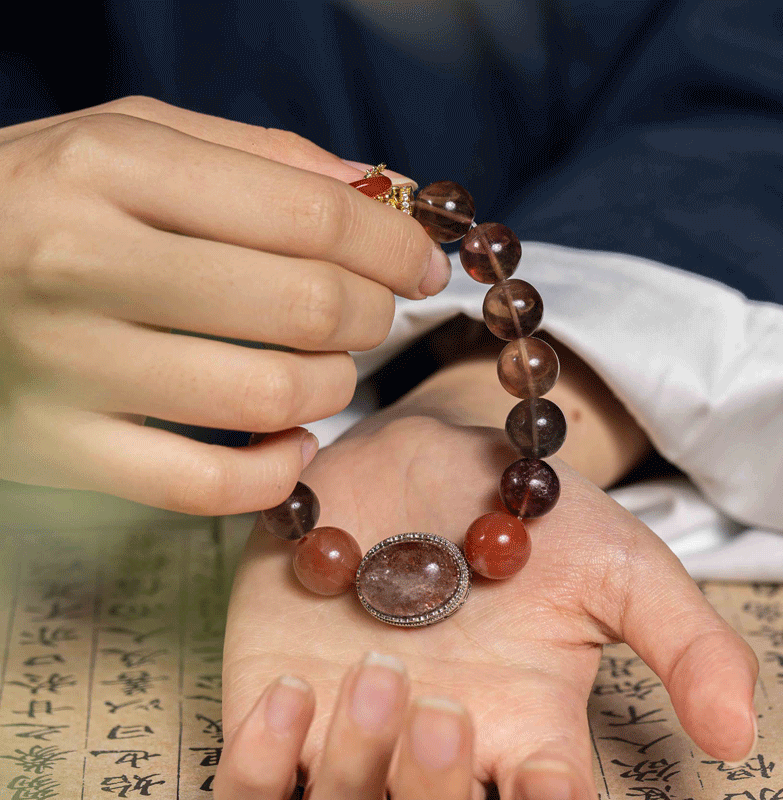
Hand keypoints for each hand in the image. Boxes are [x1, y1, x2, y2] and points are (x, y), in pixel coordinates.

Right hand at [0, 97, 449, 512]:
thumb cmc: (39, 197)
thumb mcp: (133, 139)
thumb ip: (262, 157)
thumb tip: (383, 189)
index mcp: (112, 168)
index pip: (310, 215)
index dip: (393, 245)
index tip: (423, 264)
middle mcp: (84, 264)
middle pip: (304, 307)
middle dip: (371, 313)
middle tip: (371, 310)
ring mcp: (68, 368)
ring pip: (270, 397)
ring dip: (333, 385)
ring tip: (324, 365)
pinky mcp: (60, 450)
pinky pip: (209, 486)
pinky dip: (279, 469)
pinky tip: (292, 440)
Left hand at [219, 414, 757, 799]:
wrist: (422, 458)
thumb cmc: (522, 514)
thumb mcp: (616, 564)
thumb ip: (684, 641)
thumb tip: (739, 737)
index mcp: (524, 737)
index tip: (538, 770)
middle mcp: (438, 751)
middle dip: (432, 794)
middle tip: (443, 705)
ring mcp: (352, 732)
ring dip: (358, 770)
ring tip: (378, 670)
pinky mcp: (281, 700)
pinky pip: (251, 781)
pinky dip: (259, 762)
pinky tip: (294, 687)